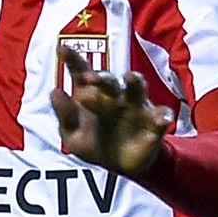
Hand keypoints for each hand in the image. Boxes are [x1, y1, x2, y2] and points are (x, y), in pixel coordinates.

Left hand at [50, 45, 173, 175]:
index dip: (73, 60)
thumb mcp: (73, 136)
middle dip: (102, 78)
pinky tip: (161, 119)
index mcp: (92, 94)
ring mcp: (136, 107)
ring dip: (135, 81)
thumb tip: (55, 92)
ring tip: (131, 77)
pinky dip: (162, 117)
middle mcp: (114, 95)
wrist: (119, 167)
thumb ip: (65, 115)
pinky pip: (161, 116)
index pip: (82, 73)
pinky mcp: (154, 124)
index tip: (62, 49)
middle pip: (109, 81)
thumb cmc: (93, 143)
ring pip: (137, 89)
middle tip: (90, 78)